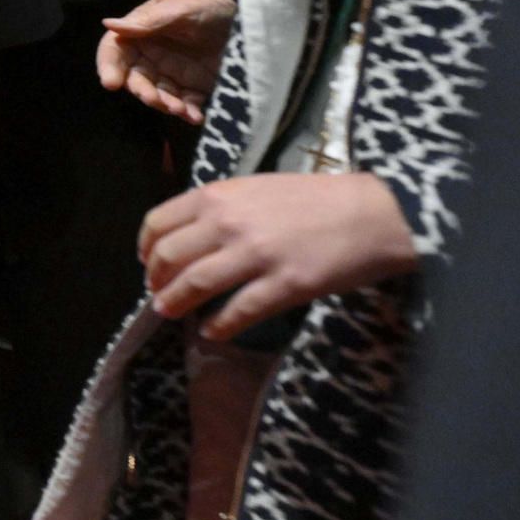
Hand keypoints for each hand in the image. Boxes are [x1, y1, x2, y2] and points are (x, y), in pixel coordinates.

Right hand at [96, 0, 236, 124]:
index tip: (111, 83)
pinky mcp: (194, 87)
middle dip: (142, 91)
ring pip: (158, 95)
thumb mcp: (182, 8)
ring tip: (182, 110)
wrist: (250, 17)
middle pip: (135, 77)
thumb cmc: (209, 5)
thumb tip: (109, 24)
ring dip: (166, 105)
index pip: (115, 50)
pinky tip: (196, 117)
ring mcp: (172, 73)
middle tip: (156, 100)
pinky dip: (188, 112)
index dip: (109, 66)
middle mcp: (151, 55)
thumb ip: (150, 20)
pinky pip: (185, 103)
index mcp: (141, 31)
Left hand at [140, 171, 419, 338]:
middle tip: (158, 294)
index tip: (148, 264)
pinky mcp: (286, 284)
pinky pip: (239, 311)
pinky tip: (213, 332)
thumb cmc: (316, 198)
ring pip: (196, 284)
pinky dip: (219, 325)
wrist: (372, 213)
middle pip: (170, 256)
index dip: (146, 249)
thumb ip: (220, 208)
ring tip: (170, 313)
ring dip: (176, 303)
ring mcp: (257, 254)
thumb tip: (189, 236)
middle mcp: (229, 222)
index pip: (159, 222)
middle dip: (157, 280)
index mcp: (219, 195)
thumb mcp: (256, 188)